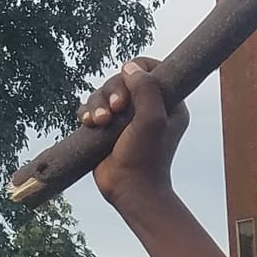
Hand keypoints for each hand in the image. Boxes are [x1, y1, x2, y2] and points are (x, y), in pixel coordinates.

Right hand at [84, 57, 189, 200]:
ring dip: (97, 103)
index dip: (137, 70)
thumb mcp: (152, 119)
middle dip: (112, 91)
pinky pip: (92, 108)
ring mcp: (127, 118)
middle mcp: (148, 108)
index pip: (152, 69)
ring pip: (104, 93)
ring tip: (98, 121)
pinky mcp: (108, 128)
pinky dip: (88, 112)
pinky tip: (89, 123)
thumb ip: (146, 88)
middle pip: (123, 80)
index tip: (128, 81)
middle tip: (115, 109)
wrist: (131, 190)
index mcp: (169, 103)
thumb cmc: (146, 157)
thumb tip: (130, 67)